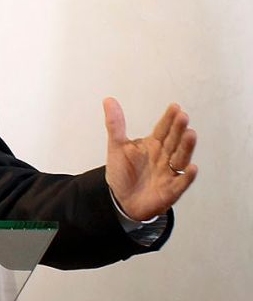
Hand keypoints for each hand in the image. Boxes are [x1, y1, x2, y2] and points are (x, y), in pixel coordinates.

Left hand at [103, 98, 198, 222]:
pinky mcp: (171, 190)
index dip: (168, 119)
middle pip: (173, 141)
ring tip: (191, 134)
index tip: (174, 107)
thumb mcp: (117, 147)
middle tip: (183, 117)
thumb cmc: (123, 172)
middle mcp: (164, 156)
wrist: (122, 200)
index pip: (162, 129)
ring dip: (186, 147)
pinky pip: (181, 183)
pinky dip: (187, 176)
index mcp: (153, 145)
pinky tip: (191, 168)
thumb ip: (115, 125)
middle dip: (178, 129)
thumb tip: (109, 100)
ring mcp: (169, 173)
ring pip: (180, 158)